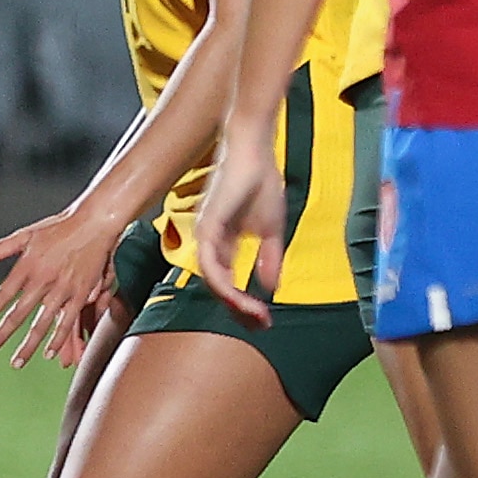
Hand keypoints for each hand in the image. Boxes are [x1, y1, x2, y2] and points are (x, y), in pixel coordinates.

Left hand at [0, 199, 122, 370]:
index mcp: (26, 266)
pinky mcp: (82, 294)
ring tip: (15, 362)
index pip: (0, 296)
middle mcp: (43, 280)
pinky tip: (48, 354)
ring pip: (42, 324)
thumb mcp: (23, 235)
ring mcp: (63, 289)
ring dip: (28, 346)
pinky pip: (68, 322)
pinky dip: (58, 340)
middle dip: (0, 336)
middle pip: (17, 315)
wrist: (95, 222)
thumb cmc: (58, 228)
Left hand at [190, 139, 285, 329]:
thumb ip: (269, 257)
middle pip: (218, 288)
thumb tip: (269, 287)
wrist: (254, 151)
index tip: (265, 320)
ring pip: (213, 281)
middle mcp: (210, 243)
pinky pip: (211, 265)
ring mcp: (206, 235)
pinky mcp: (208, 226)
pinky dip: (224, 285)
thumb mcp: (271, 229)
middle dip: (240, 311)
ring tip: (256, 317)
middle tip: (261, 326)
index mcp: (223, 243)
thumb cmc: (259, 182)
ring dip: (234, 304)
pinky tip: (241, 298)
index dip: (244, 304)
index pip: (227, 283)